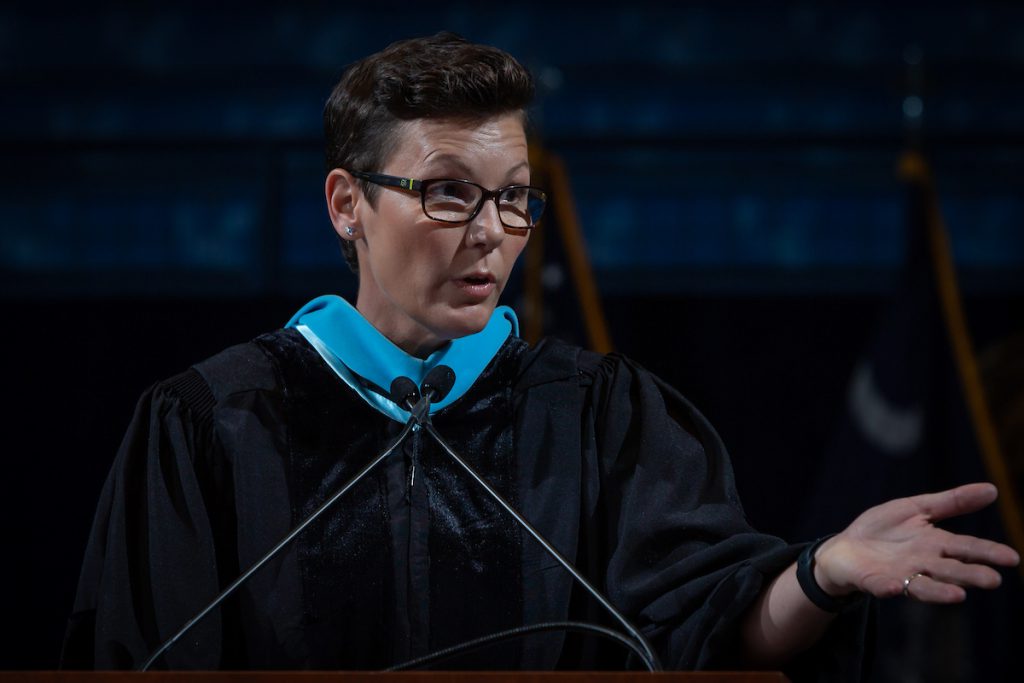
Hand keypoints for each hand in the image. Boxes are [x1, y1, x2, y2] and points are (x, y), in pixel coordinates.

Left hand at [813, 482, 1019, 602]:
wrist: (846, 547)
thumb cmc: (885, 529)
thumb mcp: (916, 508)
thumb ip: (951, 502)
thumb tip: (993, 489)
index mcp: (935, 544)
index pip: (966, 548)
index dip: (987, 552)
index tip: (1012, 558)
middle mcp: (923, 564)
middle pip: (950, 570)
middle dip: (970, 575)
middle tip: (993, 580)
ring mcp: (899, 575)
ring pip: (923, 586)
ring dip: (939, 591)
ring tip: (959, 595)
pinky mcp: (874, 581)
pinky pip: (882, 586)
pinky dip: (888, 587)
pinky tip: (895, 586)